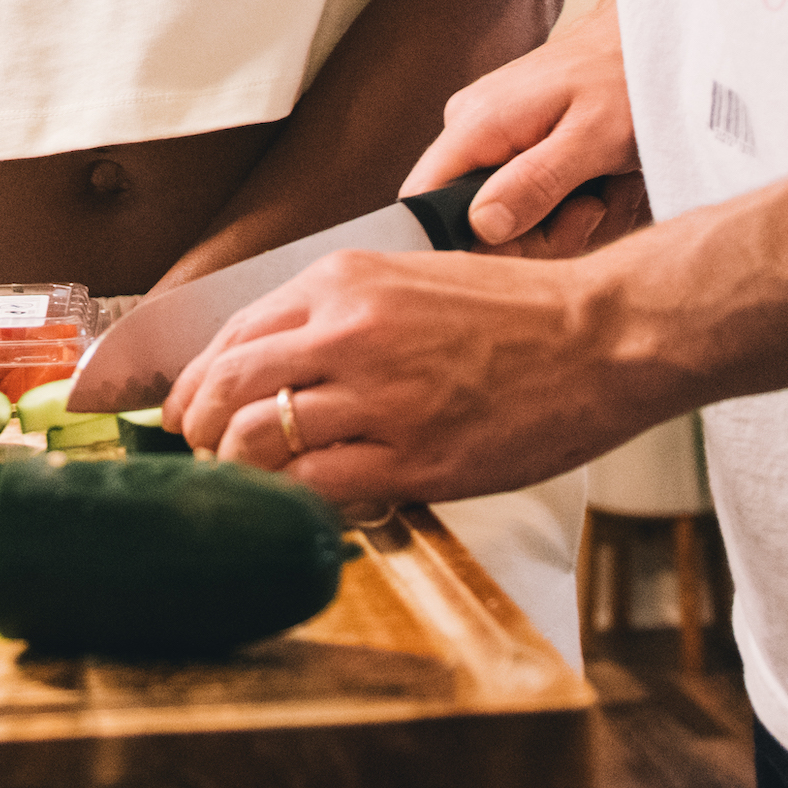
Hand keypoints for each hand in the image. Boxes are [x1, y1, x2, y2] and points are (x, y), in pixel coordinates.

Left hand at [160, 243, 663, 508]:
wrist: (599, 338)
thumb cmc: (517, 312)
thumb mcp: (410, 281)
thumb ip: (341, 314)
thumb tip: (279, 359)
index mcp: (342, 283)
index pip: (233, 333)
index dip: (197, 380)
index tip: (188, 406)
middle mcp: (346, 333)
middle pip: (228, 387)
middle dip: (199, 428)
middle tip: (201, 451)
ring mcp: (377, 398)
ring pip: (259, 439)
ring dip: (237, 469)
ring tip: (243, 483)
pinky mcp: (412, 457)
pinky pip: (316, 486)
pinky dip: (292, 500)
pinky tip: (296, 506)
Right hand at [410, 0, 649, 253]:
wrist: (645, 44)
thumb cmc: (625, 78)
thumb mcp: (592, 138)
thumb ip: (536, 182)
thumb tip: (482, 227)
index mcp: (477, 124)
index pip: (423, 202)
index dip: (468, 243)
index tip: (532, 243)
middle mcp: (472, 132)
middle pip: (477, 226)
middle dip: (545, 235)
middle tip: (594, 208)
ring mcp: (493, 142)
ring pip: (513, 223)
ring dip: (571, 221)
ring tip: (608, 189)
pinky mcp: (516, 149)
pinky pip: (531, 203)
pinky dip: (574, 206)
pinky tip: (604, 184)